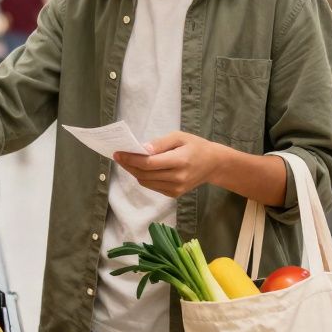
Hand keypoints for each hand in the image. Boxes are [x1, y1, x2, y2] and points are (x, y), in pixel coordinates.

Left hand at [113, 132, 227, 198]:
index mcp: (179, 161)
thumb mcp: (179, 137)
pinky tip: (142, 168)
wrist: (213, 164)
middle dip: (128, 165)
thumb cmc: (196, 146)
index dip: (131, 159)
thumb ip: (160, 143)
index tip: (118, 153)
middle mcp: (177, 178)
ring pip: (145, 182)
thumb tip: (142, 149)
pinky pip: (152, 186)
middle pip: (144, 174)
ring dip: (134, 172)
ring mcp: (176, 188)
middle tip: (119, 156)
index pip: (149, 163)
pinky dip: (144, 177)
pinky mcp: (174, 194)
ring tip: (128, 161)